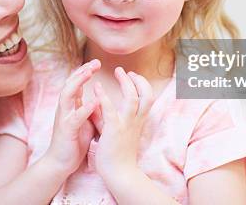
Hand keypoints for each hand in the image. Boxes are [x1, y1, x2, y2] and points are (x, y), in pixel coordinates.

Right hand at [43, 59, 100, 175]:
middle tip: (96, 62)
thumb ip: (90, 108)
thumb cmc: (74, 142)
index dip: (85, 71)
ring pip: (67, 94)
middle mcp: (65, 108)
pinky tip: (95, 101)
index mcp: (70, 106)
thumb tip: (100, 98)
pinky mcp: (67, 130)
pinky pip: (75, 117)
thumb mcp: (85, 120)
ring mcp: (64, 118)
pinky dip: (85, 108)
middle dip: (82, 71)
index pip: (75, 82)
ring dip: (78, 82)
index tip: (97, 62)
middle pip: (70, 83)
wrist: (61, 163)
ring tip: (90, 73)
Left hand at [91, 67, 153, 182]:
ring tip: (118, 72)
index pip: (148, 98)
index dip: (143, 84)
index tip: (133, 76)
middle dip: (139, 80)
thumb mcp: (116, 130)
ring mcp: (126, 125)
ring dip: (126, 82)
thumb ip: (109, 115)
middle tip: (127, 71)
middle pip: (146, 95)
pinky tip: (97, 87)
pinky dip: (104, 97)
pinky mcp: (114, 130)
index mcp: (138, 121)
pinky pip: (111, 110)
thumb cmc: (116, 153)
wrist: (119, 174)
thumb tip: (99, 103)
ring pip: (133, 98)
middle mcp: (135, 121)